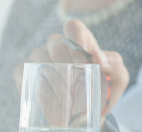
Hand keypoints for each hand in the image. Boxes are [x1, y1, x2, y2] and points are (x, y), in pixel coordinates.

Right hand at [14, 20, 128, 120]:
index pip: (73, 27)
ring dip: (54, 81)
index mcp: (80, 41)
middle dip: (67, 66)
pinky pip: (24, 72)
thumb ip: (114, 64)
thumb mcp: (117, 78)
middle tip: (77, 88)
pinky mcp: (23, 72)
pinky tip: (51, 103)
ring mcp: (38, 57)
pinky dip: (38, 89)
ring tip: (67, 101)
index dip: (77, 39)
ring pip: (39, 58)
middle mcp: (57, 45)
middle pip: (56, 43)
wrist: (86, 114)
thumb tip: (97, 57)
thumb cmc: (102, 90)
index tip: (84, 62)